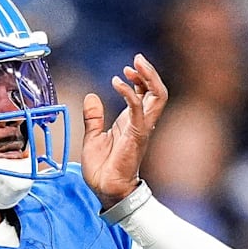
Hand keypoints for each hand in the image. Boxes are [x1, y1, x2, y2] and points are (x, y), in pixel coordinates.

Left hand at [81, 54, 167, 207]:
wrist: (105, 190)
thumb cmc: (102, 168)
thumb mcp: (92, 137)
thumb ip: (93, 117)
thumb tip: (90, 96)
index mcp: (132, 122)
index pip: (145, 94)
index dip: (140, 79)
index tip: (127, 68)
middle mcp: (140, 123)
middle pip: (157, 92)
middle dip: (150, 73)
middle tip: (137, 59)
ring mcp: (141, 129)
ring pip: (157, 98)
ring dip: (148, 79)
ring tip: (134, 65)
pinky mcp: (136, 137)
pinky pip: (139, 111)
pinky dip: (130, 94)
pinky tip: (117, 84)